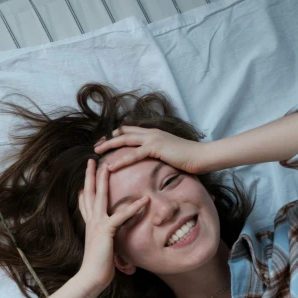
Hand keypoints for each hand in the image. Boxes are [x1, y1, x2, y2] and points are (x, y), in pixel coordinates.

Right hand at [76, 158, 149, 291]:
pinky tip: (144, 200)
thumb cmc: (98, 267)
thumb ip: (105, 239)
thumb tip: (108, 238)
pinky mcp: (106, 231)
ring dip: (104, 179)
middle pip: (90, 192)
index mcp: (90, 225)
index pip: (86, 201)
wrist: (91, 278)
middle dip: (91, 174)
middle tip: (93, 159)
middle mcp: (91, 221)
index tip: (87, 175)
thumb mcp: (102, 249)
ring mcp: (97, 224)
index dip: (86, 187)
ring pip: (100, 196)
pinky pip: (121, 216)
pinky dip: (134, 208)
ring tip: (110, 165)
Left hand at [93, 125, 207, 174]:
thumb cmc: (188, 157)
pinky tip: (111, 166)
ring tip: (97, 152)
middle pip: (123, 132)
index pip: (129, 130)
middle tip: (96, 146)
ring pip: (125, 140)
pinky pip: (133, 154)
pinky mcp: (155, 147)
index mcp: (153, 133)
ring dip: (109, 145)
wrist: (201, 156)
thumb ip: (157, 152)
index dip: (116, 135)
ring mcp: (153, 138)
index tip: (105, 142)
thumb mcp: (168, 152)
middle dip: (108, 138)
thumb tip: (150, 158)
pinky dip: (121, 160)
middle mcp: (151, 132)